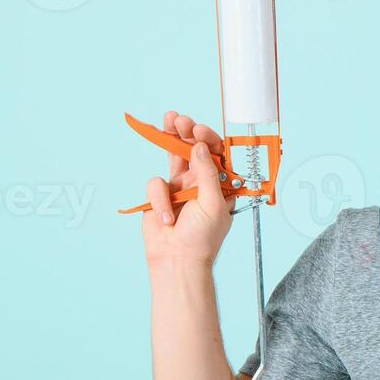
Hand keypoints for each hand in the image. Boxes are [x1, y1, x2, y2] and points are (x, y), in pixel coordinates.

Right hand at [141, 110, 232, 267]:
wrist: (176, 260)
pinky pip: (156, 184)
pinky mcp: (161, 195)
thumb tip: (200, 147)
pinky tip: (166, 216)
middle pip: (195, 150)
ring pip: (175, 156)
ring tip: (170, 120)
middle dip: (188, 132)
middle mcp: (202, 182)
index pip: (218, 155)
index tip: (199, 131)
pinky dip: (159, 199)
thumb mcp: (213, 204)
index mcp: (222, 185)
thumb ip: (207, 174)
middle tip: (181, 120)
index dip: (209, 140)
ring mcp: (181, 187)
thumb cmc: (201, 238)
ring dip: (172, 138)